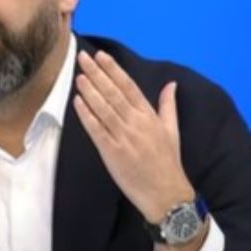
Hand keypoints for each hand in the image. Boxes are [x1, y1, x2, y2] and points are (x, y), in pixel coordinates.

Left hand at [73, 50, 195, 223]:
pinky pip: (97, 131)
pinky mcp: (113, 153)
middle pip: (113, 93)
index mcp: (150, 117)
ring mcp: (124, 138)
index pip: (129, 86)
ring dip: (90, 91)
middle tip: (83, 58)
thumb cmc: (168, 163)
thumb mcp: (172, 131)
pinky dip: (87, 116)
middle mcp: (136, 124)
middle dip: (97, 74)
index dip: (113, 70)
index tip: (101, 56)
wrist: (166, 194)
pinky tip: (78, 102)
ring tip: (78, 76)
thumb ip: (168, 106)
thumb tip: (171, 84)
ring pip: (104, 109)